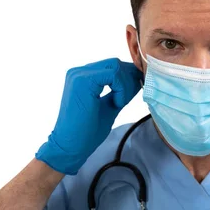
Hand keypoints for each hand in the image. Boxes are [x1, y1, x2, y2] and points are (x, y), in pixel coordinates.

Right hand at [35, 58, 141, 174]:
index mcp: (83, 76)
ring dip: (125, 85)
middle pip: (115, 63)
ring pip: (115, 66)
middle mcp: (79, 72)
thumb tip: (138, 77)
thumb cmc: (88, 130)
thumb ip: (121, 91)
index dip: (129, 77)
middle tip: (129, 99)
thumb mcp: (110, 105)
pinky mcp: (82, 80)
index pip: (112, 66)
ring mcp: (79, 74)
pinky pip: (113, 74)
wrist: (71, 146)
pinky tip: (117, 103)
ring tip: (120, 103)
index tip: (136, 91)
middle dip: (129, 80)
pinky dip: (121, 88)